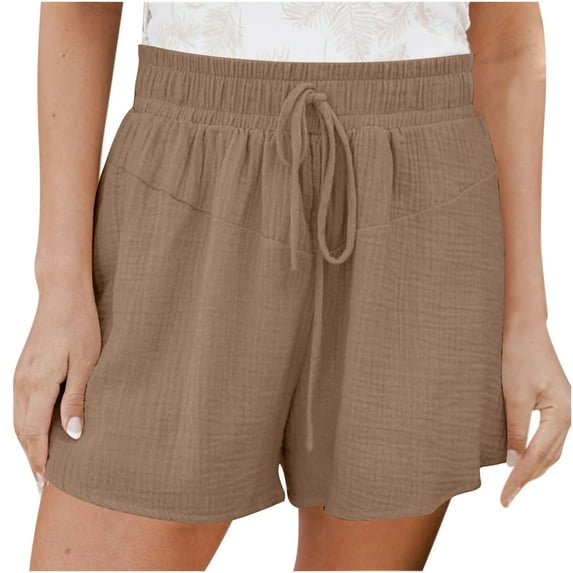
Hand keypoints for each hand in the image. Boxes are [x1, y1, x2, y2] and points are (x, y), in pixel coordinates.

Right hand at [12, 284, 100, 493]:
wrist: (62, 294)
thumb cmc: (79, 325)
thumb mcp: (86, 362)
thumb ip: (77, 399)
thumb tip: (74, 434)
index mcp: (38, 384)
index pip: (34, 433)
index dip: (40, 460)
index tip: (45, 483)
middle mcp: (22, 383)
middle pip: (22, 431)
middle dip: (31, 457)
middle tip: (42, 483)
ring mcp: (19, 375)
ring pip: (18, 420)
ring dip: (27, 443)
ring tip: (39, 463)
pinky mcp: (23, 369)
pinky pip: (20, 406)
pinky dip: (25, 425)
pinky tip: (36, 430)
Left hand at [500, 321, 570, 506]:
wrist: (524, 328)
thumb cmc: (519, 356)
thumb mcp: (514, 395)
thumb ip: (515, 430)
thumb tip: (512, 463)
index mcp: (561, 415)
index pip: (538, 457)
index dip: (520, 479)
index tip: (505, 497)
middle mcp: (566, 415)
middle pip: (549, 457)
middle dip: (528, 478)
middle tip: (507, 496)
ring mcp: (561, 408)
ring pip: (551, 449)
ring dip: (534, 467)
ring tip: (514, 483)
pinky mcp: (552, 402)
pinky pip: (548, 435)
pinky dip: (536, 450)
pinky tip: (523, 454)